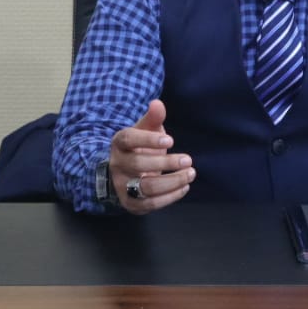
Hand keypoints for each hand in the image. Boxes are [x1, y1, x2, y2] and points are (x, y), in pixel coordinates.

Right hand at [109, 99, 194, 214]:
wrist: (125, 172)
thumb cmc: (140, 147)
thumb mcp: (145, 130)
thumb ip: (153, 118)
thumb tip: (157, 103)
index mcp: (119, 143)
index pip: (128, 139)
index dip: (148, 140)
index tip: (171, 140)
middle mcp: (117, 165)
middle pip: (138, 164)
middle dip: (166, 163)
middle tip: (188, 160)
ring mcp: (122, 186)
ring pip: (145, 187)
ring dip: (172, 182)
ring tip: (190, 174)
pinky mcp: (130, 203)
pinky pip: (150, 204)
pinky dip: (170, 197)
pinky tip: (184, 187)